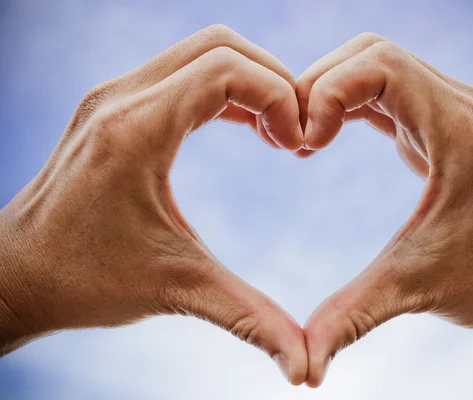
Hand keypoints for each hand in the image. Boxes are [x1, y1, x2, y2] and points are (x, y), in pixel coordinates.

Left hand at [0, 25, 307, 384]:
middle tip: (294, 133)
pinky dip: (224, 89)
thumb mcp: (178, 292)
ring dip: (250, 81)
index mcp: (137, 130)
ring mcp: (115, 95)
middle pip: (221, 45)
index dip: (280, 98)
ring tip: (275, 132)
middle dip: (274, 81)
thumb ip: (250, 321)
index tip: (297, 146)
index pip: (227, 69)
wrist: (17, 276)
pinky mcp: (115, 105)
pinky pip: (183, 72)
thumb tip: (306, 372)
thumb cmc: (87, 282)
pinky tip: (246, 126)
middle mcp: (122, 97)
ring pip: (202, 51)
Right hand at [297, 33, 472, 386]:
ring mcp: (456, 111)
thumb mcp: (419, 290)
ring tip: (304, 139)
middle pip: (373, 53)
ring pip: (380, 66)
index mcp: (459, 128)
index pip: (380, 64)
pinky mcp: (447, 126)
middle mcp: (461, 105)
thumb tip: (302, 370)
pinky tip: (328, 137)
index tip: (303, 143)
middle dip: (320, 85)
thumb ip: (354, 317)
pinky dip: (352, 104)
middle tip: (292, 136)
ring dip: (334, 91)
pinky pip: (391, 92)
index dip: (326, 91)